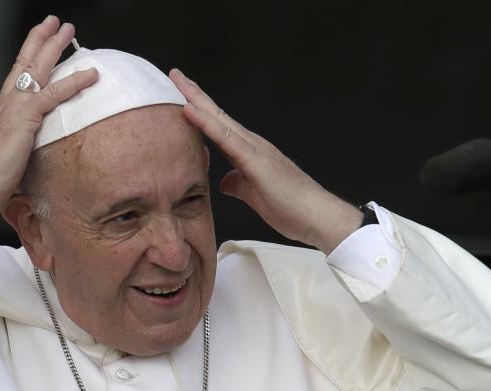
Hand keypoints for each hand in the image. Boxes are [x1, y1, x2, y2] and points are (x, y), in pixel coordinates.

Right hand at [0, 16, 96, 220]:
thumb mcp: (8, 161)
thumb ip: (19, 152)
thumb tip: (29, 160)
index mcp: (0, 114)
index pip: (15, 80)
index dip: (27, 61)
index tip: (38, 47)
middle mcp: (4, 104)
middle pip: (23, 63)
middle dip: (39, 40)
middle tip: (54, 24)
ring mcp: (13, 108)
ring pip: (37, 68)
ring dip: (54, 46)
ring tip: (67, 30)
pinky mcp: (24, 117)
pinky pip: (53, 93)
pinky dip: (74, 82)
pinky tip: (91, 75)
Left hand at [169, 68, 362, 253]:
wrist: (316, 216)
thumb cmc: (290, 207)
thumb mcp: (254, 195)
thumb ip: (238, 184)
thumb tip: (224, 181)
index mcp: (249, 152)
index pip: (218, 126)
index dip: (199, 109)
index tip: (179, 95)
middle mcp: (251, 144)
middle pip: (217, 114)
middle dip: (194, 94)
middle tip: (173, 74)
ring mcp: (255, 149)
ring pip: (219, 119)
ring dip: (197, 100)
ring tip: (177, 82)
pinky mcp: (256, 160)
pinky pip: (226, 138)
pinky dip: (206, 123)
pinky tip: (190, 111)